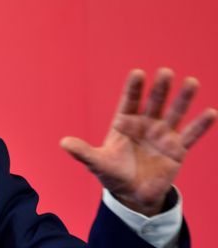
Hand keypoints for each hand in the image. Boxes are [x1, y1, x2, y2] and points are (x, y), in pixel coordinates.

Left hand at [60, 68, 216, 215]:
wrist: (132, 194)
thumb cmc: (112, 173)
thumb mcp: (96, 163)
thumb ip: (83, 152)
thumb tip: (63, 143)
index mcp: (124, 123)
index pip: (129, 101)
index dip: (133, 89)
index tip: (138, 73)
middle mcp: (145, 124)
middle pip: (153, 102)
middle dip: (159, 88)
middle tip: (165, 72)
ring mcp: (162, 135)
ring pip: (174, 113)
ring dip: (183, 99)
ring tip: (191, 82)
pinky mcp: (177, 150)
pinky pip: (190, 135)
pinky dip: (200, 125)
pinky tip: (210, 113)